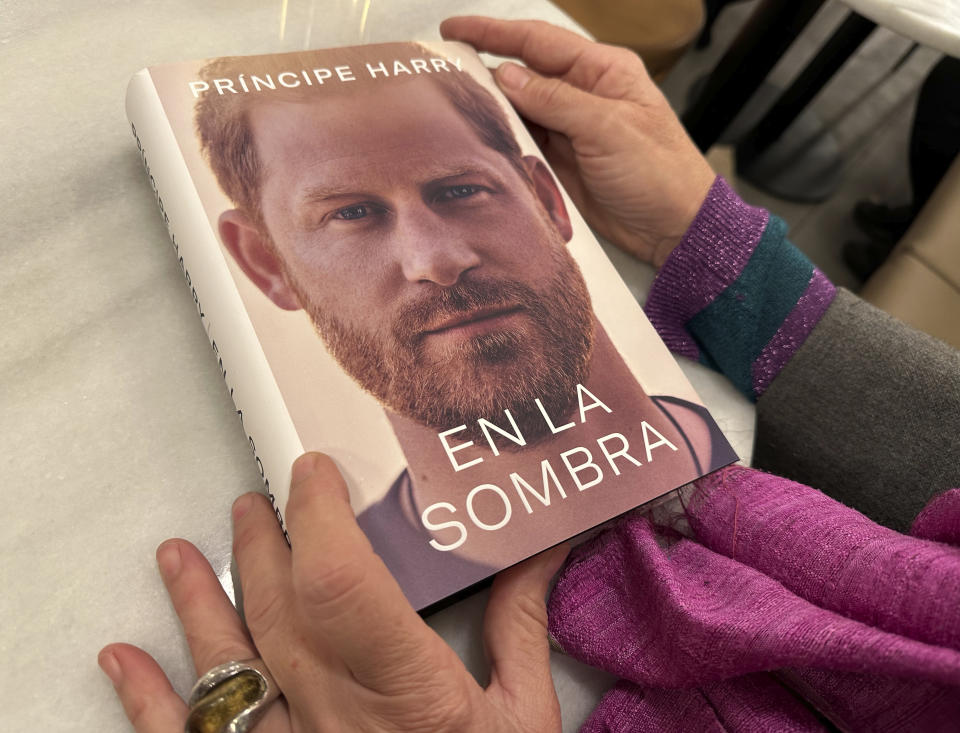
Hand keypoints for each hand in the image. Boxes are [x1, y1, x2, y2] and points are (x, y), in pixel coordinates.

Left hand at [99, 452, 568, 731]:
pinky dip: (149, 700)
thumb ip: (520, 624)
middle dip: (262, 544)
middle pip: (277, 610)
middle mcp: (338, 717)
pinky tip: (123, 659)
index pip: (340, 585)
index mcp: (410, 692)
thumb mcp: (524, 715)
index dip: (317, 519)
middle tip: (257, 501)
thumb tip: (541, 544)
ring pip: (226, 665)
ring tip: (176, 553)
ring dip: (197, 602)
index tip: (315, 473)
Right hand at [440, 17, 714, 266]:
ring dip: (490, 112)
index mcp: (601, 71)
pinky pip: (524, 145)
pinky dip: (502, 143)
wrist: (674, 228)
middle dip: (483, 71)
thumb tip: (506, 74)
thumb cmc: (658, 172)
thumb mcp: (609, 129)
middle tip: (438, 75)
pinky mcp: (562, 163)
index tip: (453, 30)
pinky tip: (477, 144)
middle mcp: (582, 94)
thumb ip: (556, 101)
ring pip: (519, 111)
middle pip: (523, 74)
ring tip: (448, 110)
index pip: (537, 41)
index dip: (492, 33)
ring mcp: (570, 130)